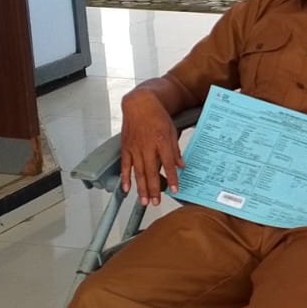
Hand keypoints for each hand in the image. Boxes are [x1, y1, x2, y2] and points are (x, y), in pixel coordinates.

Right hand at [119, 91, 182, 206]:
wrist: (140, 104)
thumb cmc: (157, 116)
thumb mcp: (172, 131)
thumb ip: (175, 150)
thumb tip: (181, 166)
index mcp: (161, 141)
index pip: (168, 164)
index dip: (172, 178)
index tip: (175, 189)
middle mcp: (147, 146)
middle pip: (151, 171)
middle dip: (154, 189)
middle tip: (156, 202)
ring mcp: (135, 148)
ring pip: (138, 172)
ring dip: (141, 188)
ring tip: (144, 201)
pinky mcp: (126, 147)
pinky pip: (125, 165)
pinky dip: (125, 178)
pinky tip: (127, 189)